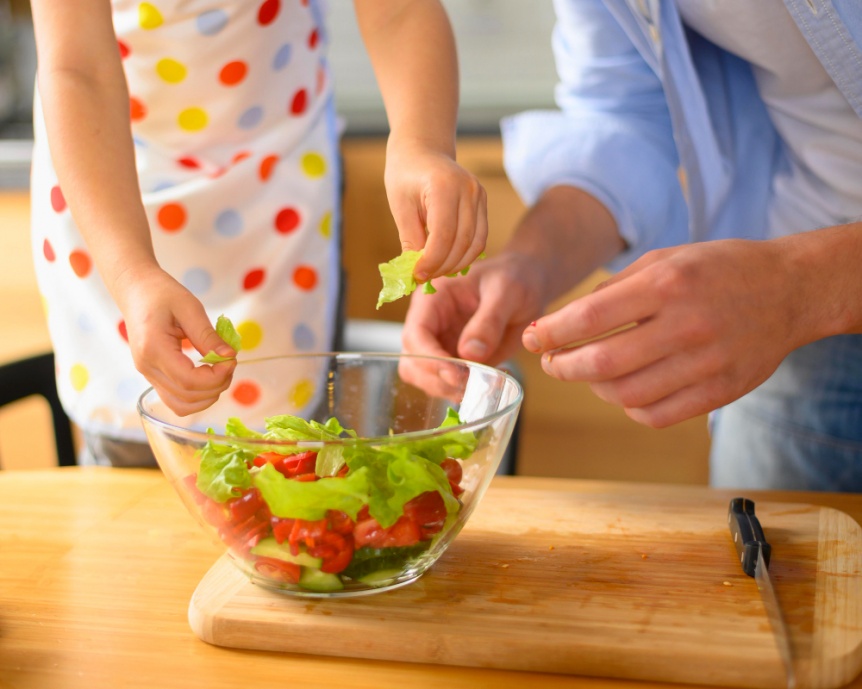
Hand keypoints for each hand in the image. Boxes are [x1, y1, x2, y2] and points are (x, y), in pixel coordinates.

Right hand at [113, 266, 236, 415]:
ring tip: (221, 371)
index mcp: (153, 349)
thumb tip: (229, 356)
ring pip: (181, 406)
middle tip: (229, 362)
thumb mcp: (190, 307)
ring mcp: (148, 374)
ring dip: (208, 395)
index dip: (216, 377)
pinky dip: (198, 395)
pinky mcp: (153, 376)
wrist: (136, 291)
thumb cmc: (161, 293)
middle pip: (187, 397)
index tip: (231, 359)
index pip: (188, 381)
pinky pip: (177, 399)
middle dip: (217, 385)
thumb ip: (208, 335)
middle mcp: (147, 367)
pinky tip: (209, 376)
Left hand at [384, 137, 487, 280]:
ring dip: (455, 264)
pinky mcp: (483, 202)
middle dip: (442, 266)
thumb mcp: (400, 206)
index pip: (444, 234)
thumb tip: (417, 273)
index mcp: (445, 186)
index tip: (417, 275)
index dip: (431, 260)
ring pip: (475, 244)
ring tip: (434, 271)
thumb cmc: (406, 175)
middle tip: (423, 277)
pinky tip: (447, 261)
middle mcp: (469, 190)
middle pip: (462, 242)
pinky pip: (479, 238)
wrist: (422, 150)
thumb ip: (410, 239)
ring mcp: (480, 195)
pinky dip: (465, 255)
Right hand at [399, 252, 543, 393]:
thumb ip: (488, 321)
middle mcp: (429, 324)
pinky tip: (492, 382)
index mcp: (432, 299)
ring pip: (426, 378)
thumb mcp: (506, 293)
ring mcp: (440, 345)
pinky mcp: (455, 361)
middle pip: (412, 361)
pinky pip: (449, 384)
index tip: (455, 375)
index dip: (429, 358)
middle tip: (472, 385)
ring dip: (450, 390)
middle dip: (437, 379)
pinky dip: (466, 391)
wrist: (526, 282)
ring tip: (485, 384)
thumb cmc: (514, 278)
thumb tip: (470, 353)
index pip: (416, 334)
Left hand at [522, 239, 807, 426]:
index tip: (532, 338)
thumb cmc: (719, 269)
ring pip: (626, 395)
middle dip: (562, 366)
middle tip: (550, 362)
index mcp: (667, 285)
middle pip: (601, 363)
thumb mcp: (665, 259)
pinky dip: (629, 407)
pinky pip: (658, 415)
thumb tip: (566, 321)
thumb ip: (615, 289)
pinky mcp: (721, 391)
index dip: (550, 333)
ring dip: (593, 388)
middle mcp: (686, 325)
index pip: (589, 317)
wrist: (791, 289)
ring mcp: (707, 363)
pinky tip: (623, 391)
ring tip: (587, 374)